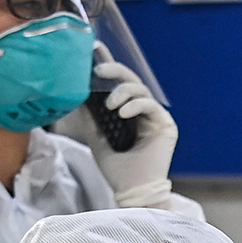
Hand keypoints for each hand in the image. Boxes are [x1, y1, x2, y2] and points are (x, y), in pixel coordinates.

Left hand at [80, 58, 177, 206]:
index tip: (94, 50)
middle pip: (132, 82)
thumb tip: (75, 92)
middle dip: (115, 71)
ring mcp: (156, 119)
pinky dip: (135, 105)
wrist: (132, 192)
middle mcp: (144, 114)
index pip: (119, 85)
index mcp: (129, 115)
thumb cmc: (116, 170)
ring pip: (141, 91)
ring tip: (110, 105)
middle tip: (98, 69)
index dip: (109, 67)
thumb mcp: (95, 136)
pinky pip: (151, 105)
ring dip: (123, 92)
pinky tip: (122, 113)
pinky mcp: (166, 127)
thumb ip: (89, 116)